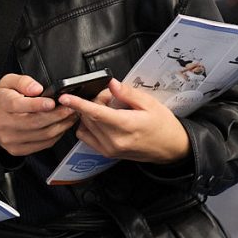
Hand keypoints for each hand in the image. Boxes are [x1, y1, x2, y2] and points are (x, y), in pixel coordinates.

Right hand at [0, 74, 78, 156]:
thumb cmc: (3, 100)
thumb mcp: (8, 82)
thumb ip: (23, 81)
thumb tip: (37, 88)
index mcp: (3, 104)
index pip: (18, 106)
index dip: (37, 105)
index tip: (52, 102)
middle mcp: (5, 124)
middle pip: (35, 122)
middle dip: (57, 115)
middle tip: (71, 107)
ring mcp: (12, 139)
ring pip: (43, 134)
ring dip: (61, 125)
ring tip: (70, 116)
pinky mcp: (19, 149)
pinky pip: (44, 144)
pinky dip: (56, 135)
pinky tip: (61, 126)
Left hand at [60, 78, 189, 163]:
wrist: (172, 148)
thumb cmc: (163, 126)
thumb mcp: (150, 104)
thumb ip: (128, 93)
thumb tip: (111, 84)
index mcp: (126, 126)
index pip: (96, 113)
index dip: (78, 104)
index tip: (65, 98)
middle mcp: (114, 140)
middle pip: (89, 117)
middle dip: (93, 102)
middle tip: (108, 97)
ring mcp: (109, 149)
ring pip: (85, 126)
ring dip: (89, 115)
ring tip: (108, 110)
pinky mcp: (107, 153)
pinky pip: (86, 137)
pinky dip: (88, 126)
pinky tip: (101, 121)